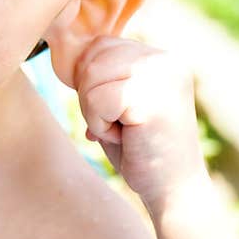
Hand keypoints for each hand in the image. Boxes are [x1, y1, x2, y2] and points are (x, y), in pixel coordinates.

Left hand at [73, 35, 208, 210]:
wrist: (172, 192)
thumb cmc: (139, 149)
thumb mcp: (118, 101)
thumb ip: (101, 74)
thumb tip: (66, 49)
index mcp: (160, 57)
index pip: (100, 45)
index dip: (91, 81)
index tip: (117, 110)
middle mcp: (166, 60)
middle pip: (92, 59)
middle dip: (90, 96)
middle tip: (121, 124)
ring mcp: (162, 78)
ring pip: (90, 77)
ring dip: (94, 111)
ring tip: (125, 129)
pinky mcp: (153, 100)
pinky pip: (96, 101)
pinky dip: (100, 125)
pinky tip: (127, 138)